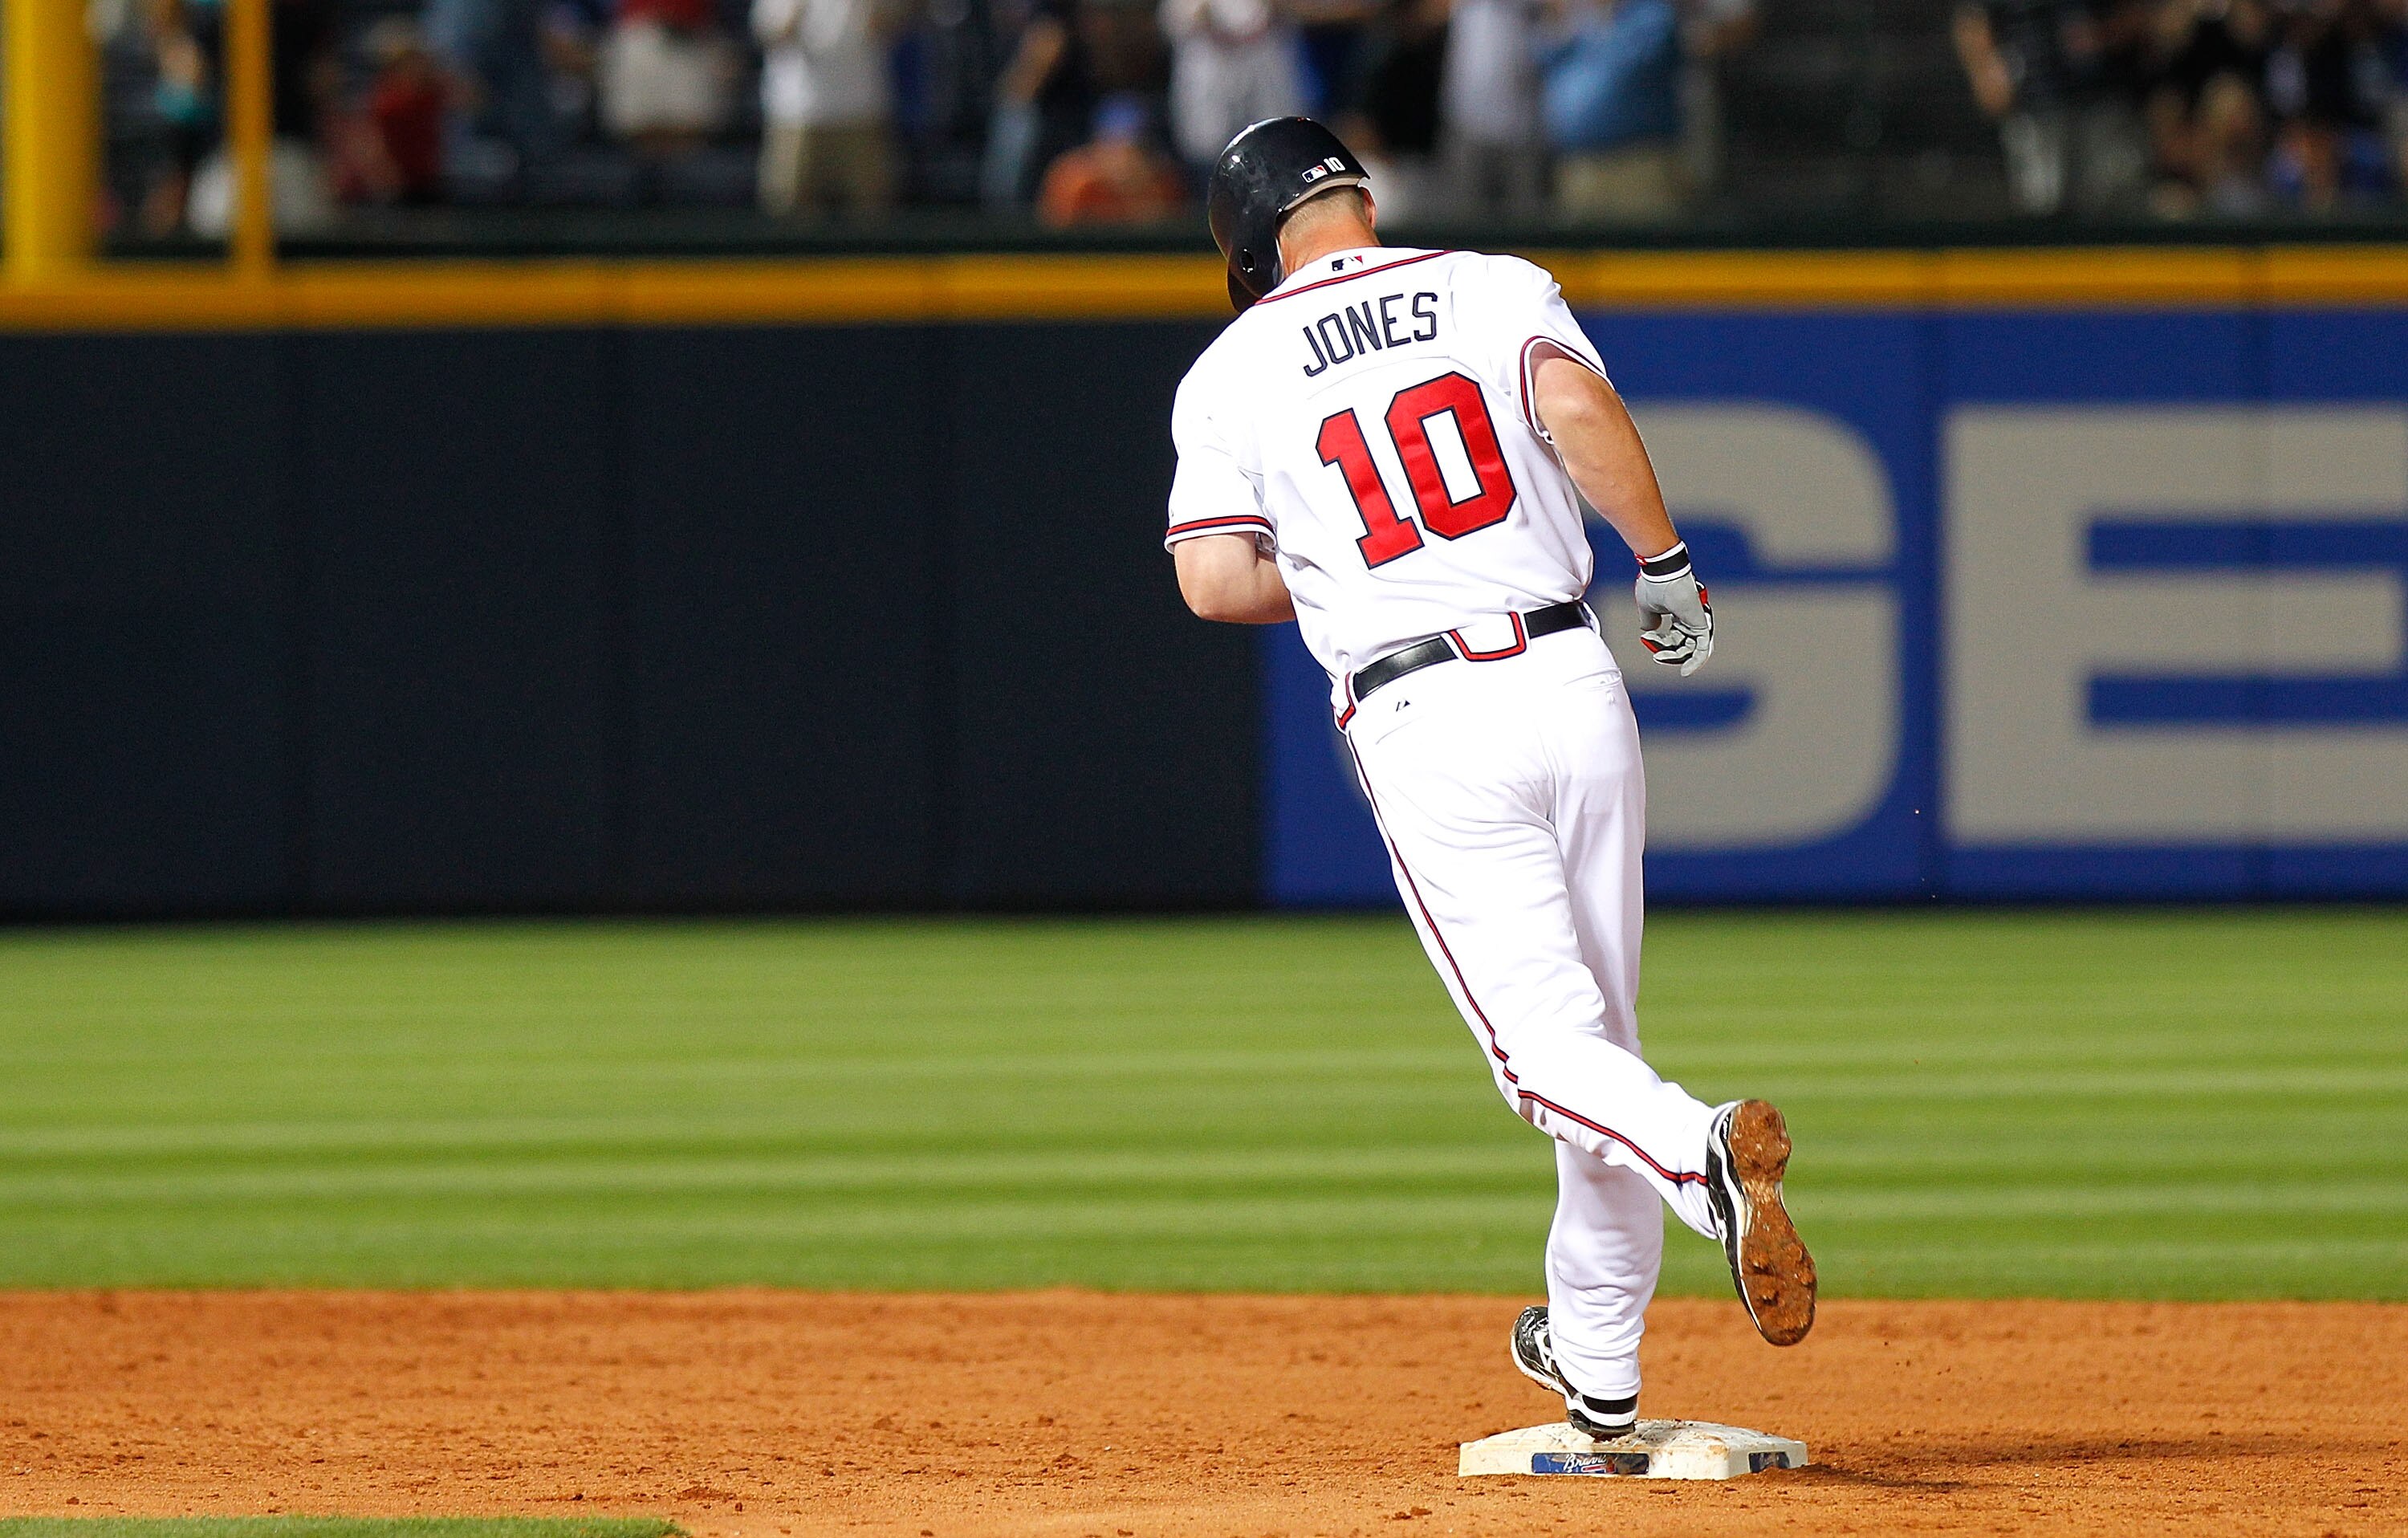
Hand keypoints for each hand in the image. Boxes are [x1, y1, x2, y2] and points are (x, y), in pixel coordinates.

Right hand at [1633, 542, 1712, 676]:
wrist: (1663, 574)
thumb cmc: (1654, 585)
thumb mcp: (1647, 608)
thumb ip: (1649, 621)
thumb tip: (1649, 632)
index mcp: (1678, 614)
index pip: (1673, 637)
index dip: (1660, 644)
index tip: (1646, 639)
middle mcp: (1690, 618)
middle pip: (1682, 645)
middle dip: (1667, 653)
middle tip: (1656, 655)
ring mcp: (1697, 621)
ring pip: (1690, 650)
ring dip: (1674, 657)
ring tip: (1660, 656)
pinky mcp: (1702, 624)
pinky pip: (1702, 649)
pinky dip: (1696, 662)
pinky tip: (1686, 671)